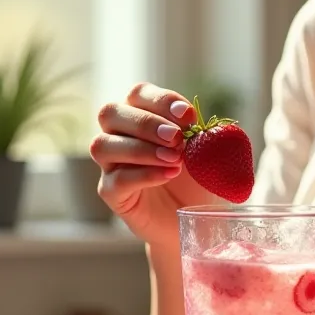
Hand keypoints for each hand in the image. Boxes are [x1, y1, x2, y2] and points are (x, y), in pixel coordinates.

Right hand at [91, 83, 216, 246]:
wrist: (194, 220)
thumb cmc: (197, 180)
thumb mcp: (210, 154)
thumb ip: (209, 136)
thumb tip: (212, 127)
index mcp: (141, 116)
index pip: (138, 94)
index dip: (161, 100)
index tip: (188, 115)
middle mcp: (118, 136)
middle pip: (110, 113)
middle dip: (145, 122)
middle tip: (176, 138)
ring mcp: (111, 165)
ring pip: (103, 145)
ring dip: (140, 148)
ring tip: (174, 159)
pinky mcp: (112, 194)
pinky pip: (116, 180)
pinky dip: (144, 175)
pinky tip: (169, 175)